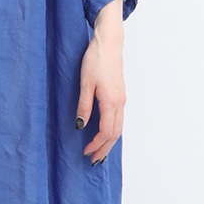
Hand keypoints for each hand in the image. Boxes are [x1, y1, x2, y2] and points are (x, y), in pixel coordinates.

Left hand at [76, 5, 125, 164]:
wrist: (109, 43)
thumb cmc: (95, 60)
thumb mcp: (85, 83)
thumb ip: (84, 106)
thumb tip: (81, 126)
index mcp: (111, 102)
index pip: (106, 132)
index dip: (96, 145)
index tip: (85, 151)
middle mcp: (120, 103)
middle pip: (115, 133)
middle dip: (105, 149)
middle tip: (93, 160)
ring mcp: (122, 98)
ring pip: (119, 127)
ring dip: (109, 141)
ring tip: (99, 151)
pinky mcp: (120, 94)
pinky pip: (119, 119)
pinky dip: (112, 130)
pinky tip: (104, 133)